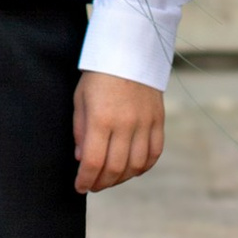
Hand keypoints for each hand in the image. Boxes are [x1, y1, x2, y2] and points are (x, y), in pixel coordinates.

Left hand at [73, 73, 163, 194]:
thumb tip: (82, 160)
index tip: (80, 187)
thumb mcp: (81, 99)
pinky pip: (154, 153)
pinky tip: (132, 168)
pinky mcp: (158, 120)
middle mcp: (125, 124)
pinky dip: (143, 166)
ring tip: (110, 178)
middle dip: (101, 183)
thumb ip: (80, 131)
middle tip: (93, 185)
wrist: (129, 50)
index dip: (85, 180)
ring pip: (136, 165)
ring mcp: (144, 122)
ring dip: (121, 178)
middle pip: (115, 168)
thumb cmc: (99, 75)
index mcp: (101, 118)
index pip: (94, 162)